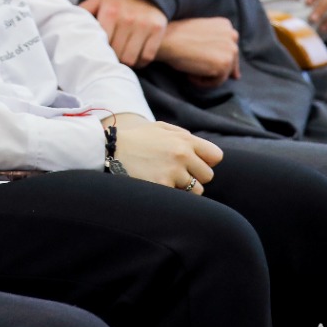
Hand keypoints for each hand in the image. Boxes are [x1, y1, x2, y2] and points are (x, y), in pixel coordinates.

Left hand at [81, 0, 167, 66]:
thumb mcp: (97, 0)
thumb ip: (83, 12)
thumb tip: (64, 25)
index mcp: (110, 11)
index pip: (101, 44)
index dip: (99, 51)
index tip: (98, 51)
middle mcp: (128, 17)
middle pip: (116, 54)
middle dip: (112, 57)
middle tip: (110, 56)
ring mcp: (145, 23)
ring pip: (131, 59)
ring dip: (126, 62)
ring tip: (121, 56)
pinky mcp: (158, 28)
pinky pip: (147, 56)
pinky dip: (140, 61)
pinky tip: (135, 54)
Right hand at [104, 113, 221, 193]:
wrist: (110, 149)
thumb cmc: (136, 139)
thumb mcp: (159, 128)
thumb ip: (182, 135)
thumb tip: (200, 148)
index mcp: (184, 140)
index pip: (216, 156)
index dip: (206, 161)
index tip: (194, 164)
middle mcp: (182, 155)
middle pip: (207, 176)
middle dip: (195, 177)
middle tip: (177, 174)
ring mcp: (173, 172)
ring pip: (196, 191)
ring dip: (184, 189)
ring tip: (165, 180)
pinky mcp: (162, 186)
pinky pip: (179, 198)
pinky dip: (170, 195)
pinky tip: (157, 186)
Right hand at [154, 17, 238, 87]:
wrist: (166, 41)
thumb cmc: (177, 38)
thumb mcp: (201, 33)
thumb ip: (218, 44)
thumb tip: (236, 74)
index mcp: (226, 25)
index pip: (229, 49)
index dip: (215, 58)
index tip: (202, 59)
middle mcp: (233, 35)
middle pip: (230, 62)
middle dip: (214, 68)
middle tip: (194, 65)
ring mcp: (231, 50)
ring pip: (224, 73)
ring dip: (207, 75)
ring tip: (191, 69)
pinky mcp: (225, 64)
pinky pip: (217, 82)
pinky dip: (203, 82)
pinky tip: (191, 74)